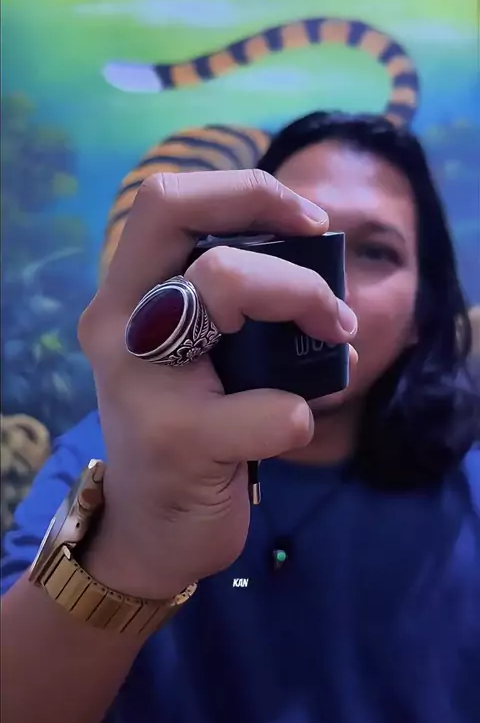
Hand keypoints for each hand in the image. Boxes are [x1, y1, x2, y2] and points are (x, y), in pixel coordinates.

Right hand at [78, 170, 357, 599]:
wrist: (148, 530)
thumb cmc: (182, 430)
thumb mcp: (188, 357)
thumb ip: (224, 307)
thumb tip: (314, 262)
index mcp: (125, 296)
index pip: (166, 201)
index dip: (247, 191)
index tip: (310, 220)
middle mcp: (119, 325)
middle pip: (183, 220)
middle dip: (274, 230)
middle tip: (329, 293)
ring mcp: (140, 381)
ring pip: (225, 285)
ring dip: (304, 301)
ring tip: (336, 337)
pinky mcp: (177, 440)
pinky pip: (273, 407)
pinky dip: (299, 412)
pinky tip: (289, 426)